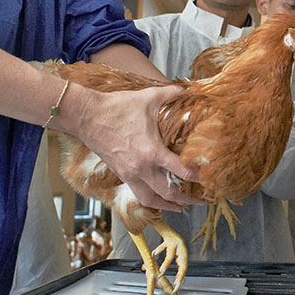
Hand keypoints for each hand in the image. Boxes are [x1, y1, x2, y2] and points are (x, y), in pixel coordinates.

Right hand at [69, 84, 201, 210]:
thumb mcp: (148, 98)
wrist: (86, 116)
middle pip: (168, 193)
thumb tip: (187, 88)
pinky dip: (150, 198)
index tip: (208, 177)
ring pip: (150, 200)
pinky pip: (137, 193)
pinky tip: (157, 196)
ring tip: (180, 207)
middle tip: (199, 199)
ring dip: (167, 205)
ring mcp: (129, 174)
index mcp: (151, 152)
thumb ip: (171, 94)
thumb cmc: (116, 107)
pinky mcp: (120, 174)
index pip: (181, 171)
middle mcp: (141, 168)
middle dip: (186, 199)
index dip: (197, 176)